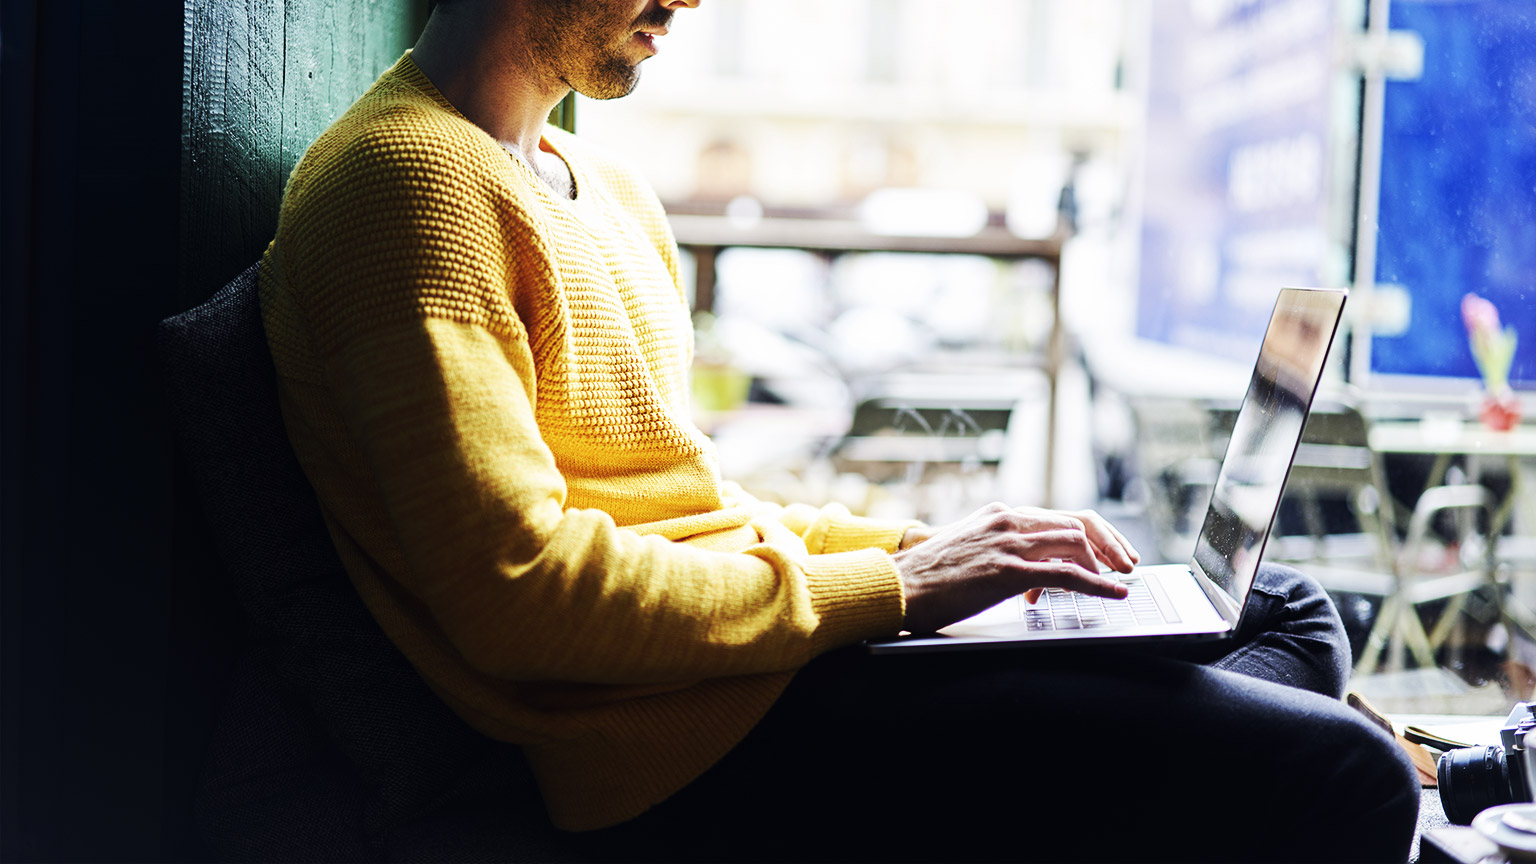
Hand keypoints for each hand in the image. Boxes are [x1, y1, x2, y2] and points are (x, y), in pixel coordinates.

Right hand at [891, 503, 1139, 633]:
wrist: (896, 586)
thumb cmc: (925, 578)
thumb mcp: (967, 552)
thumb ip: (999, 553)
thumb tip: (1029, 575)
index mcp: (997, 514)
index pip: (1057, 516)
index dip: (1090, 534)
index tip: (1109, 552)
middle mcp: (1006, 520)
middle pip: (1075, 524)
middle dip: (1106, 546)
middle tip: (1123, 566)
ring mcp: (1008, 543)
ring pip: (1076, 543)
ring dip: (1104, 564)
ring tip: (1119, 581)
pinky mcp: (1008, 570)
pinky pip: (1067, 574)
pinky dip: (1099, 584)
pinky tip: (1115, 593)